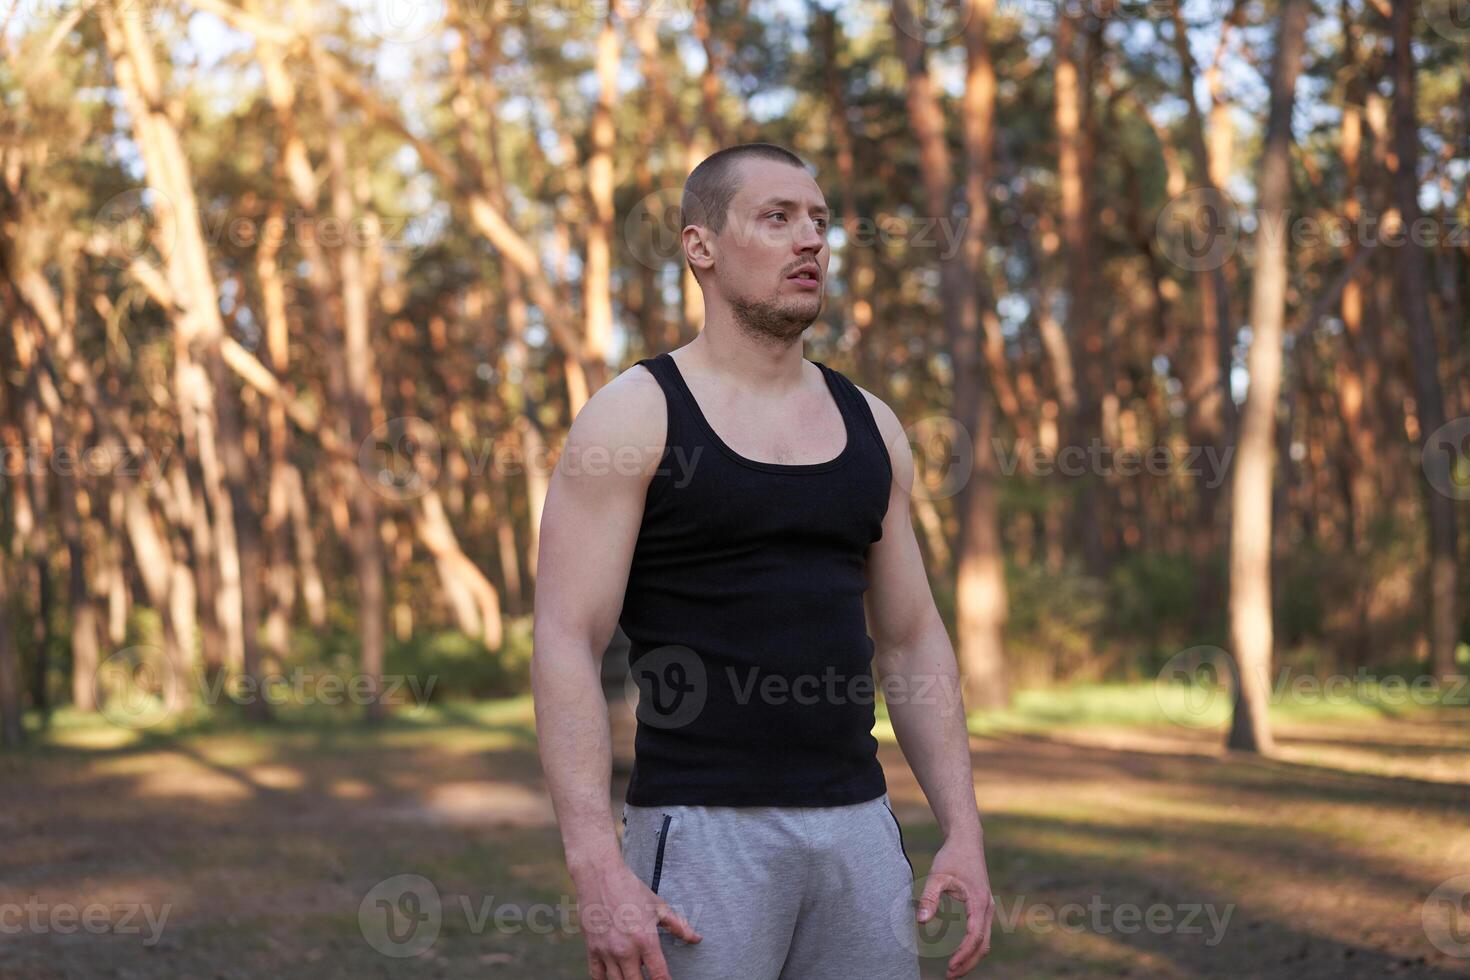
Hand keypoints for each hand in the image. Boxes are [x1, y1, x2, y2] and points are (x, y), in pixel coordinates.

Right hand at [574, 859, 701, 979]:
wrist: (600, 875)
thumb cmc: (631, 889)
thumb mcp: (658, 906)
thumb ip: (679, 926)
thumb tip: (697, 939)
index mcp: (646, 940)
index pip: (659, 975)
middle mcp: (626, 950)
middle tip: (649, 977)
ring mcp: (606, 951)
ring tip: (634, 974)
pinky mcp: (591, 948)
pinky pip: (597, 975)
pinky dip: (605, 979)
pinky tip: (614, 975)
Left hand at [916, 838, 993, 977]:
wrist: (966, 840)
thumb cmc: (952, 857)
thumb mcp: (937, 876)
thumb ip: (929, 899)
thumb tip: (922, 923)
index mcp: (978, 902)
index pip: (974, 936)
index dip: (963, 954)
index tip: (949, 967)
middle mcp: (986, 907)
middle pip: (983, 944)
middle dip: (968, 963)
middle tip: (949, 976)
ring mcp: (986, 907)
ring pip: (984, 940)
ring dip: (971, 957)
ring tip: (953, 969)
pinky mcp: (982, 906)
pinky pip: (981, 933)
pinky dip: (973, 947)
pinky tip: (959, 952)